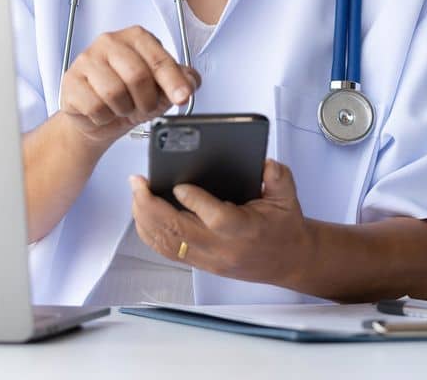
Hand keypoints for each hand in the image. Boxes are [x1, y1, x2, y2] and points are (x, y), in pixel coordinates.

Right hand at [58, 26, 200, 147]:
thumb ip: (181, 81)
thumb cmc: (130, 97)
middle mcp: (109, 42)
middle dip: (146, 101)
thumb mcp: (161, 89)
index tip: (182, 96)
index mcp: (136, 37)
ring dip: (123, 110)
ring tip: (122, 107)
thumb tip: (190, 80)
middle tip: (143, 107)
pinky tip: (103, 111)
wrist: (99, 118)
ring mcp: (86, 59)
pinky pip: (95, 106)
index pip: (158, 58)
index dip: (173, 81)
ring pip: (114, 92)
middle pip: (137, 75)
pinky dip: (104, 117)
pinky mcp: (70, 81)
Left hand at [129, 159, 312, 286]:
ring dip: (145, 219)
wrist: (289, 261)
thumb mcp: (287, 195)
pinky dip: (149, 233)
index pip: (215, 218)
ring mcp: (209, 260)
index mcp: (245, 230)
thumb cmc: (285, 227)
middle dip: (152, 206)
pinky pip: (167, 251)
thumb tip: (259, 160)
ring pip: (167, 243)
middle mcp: (223, 248)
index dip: (193, 200)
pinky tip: (142, 214)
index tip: (178, 183)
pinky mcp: (201, 265)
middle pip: (178, 232)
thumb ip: (276, 175)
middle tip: (138, 183)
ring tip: (136, 193)